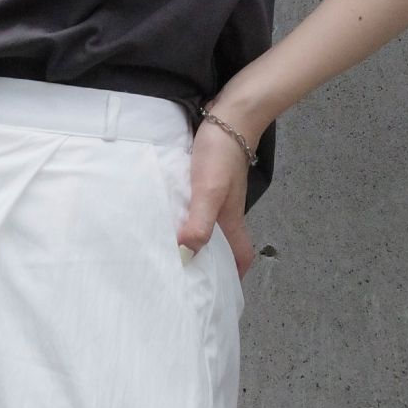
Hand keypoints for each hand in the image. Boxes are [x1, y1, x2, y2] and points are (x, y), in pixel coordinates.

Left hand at [175, 111, 257, 283]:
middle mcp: (226, 210)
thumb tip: (186, 255)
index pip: (242, 255)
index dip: (235, 275)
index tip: (217, 291)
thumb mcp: (209, 192)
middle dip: (209, 260)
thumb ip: (200, 223)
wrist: (230, 115)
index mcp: (231, 219)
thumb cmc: (222, 155)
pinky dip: (184, 212)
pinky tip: (166, 210)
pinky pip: (195, 203)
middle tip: (182, 273)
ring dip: (193, 235)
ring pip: (207, 222)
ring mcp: (216, 192)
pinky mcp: (205, 176)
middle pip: (222, 242)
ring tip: (167, 246)